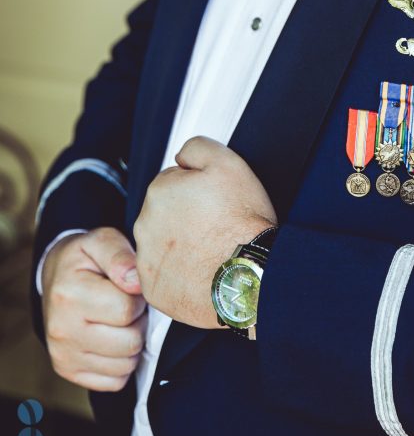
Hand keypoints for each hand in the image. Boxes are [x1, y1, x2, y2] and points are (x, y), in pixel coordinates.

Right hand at [42, 227, 146, 391]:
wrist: (55, 278)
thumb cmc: (85, 259)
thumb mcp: (101, 241)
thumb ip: (121, 255)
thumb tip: (136, 283)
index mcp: (69, 295)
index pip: (128, 309)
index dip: (138, 295)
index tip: (128, 286)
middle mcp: (61, 330)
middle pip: (130, 341)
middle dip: (138, 321)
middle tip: (126, 304)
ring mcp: (63, 355)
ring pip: (127, 364)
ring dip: (132, 342)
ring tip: (118, 320)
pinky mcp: (69, 371)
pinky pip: (116, 381)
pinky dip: (122, 363)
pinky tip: (112, 339)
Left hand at [133, 136, 276, 328]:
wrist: (247, 277)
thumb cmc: (241, 225)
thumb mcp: (229, 164)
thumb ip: (198, 148)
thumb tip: (182, 156)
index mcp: (160, 191)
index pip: (174, 183)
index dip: (199, 191)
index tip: (215, 203)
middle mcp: (145, 224)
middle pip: (165, 214)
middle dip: (186, 217)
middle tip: (216, 226)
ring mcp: (147, 258)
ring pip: (162, 244)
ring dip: (181, 244)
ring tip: (212, 250)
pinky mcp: (153, 287)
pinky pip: (163, 275)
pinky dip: (179, 273)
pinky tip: (202, 270)